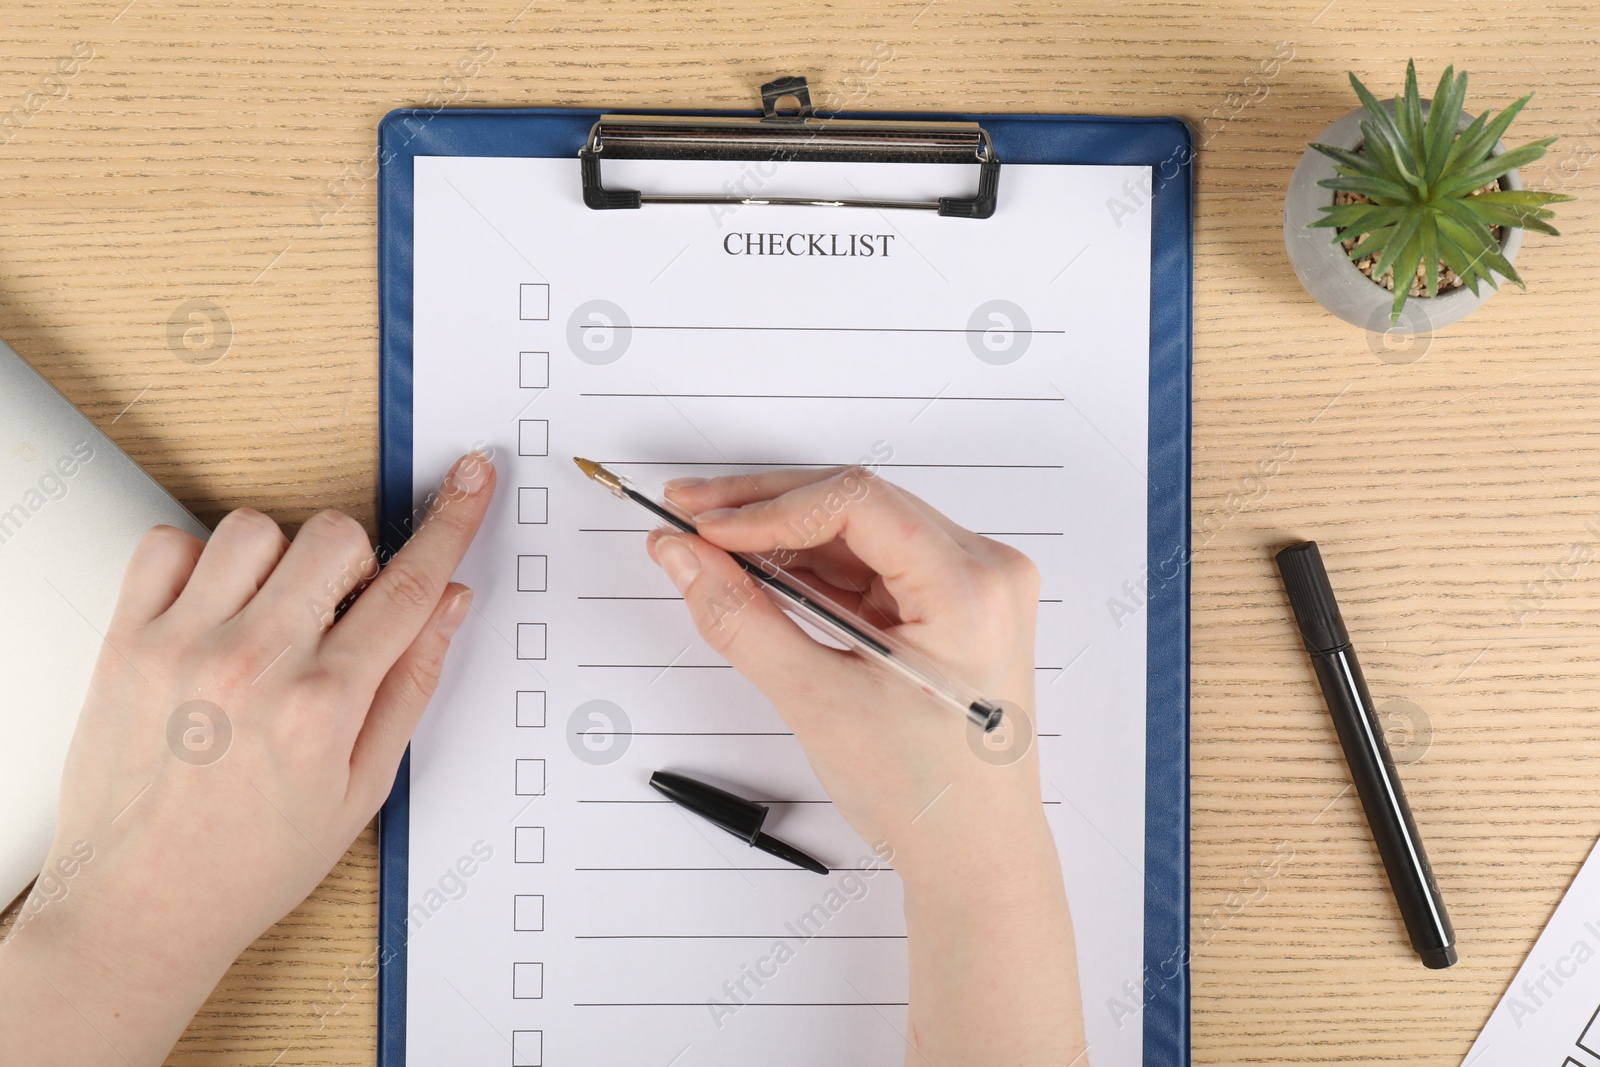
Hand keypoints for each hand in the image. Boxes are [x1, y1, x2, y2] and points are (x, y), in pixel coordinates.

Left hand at [0, 450, 495, 1066]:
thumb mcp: (363, 787)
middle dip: (357, 564)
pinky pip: (169, 545)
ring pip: (257, 529)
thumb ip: (411, 683)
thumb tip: (449, 604)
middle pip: (336, 538)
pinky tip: (215, 609)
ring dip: (281, 558)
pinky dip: (199, 559)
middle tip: (340, 616)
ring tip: (271, 616)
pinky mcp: (125, 643)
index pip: (409, 586)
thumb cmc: (252, 861)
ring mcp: (183, 646)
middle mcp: (254, 664)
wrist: (140, 909)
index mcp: (324, 704)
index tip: (470, 478)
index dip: (451, 522)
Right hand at [651, 465, 1045, 875]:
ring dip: (783, 537)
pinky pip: (872, 566)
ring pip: (860, 532)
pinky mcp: (952, 607)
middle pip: (858, 505)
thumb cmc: (927, 797)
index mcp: (972, 590)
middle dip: (766, 510)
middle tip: (687, 514)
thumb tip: (684, 557)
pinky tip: (757, 572)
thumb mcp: (819, 703)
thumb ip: (741, 619)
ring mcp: (973, 588)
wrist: (975, 858)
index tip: (701, 526)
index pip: (857, 504)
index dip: (768, 507)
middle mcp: (986, 573)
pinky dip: (813, 569)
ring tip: (708, 546)